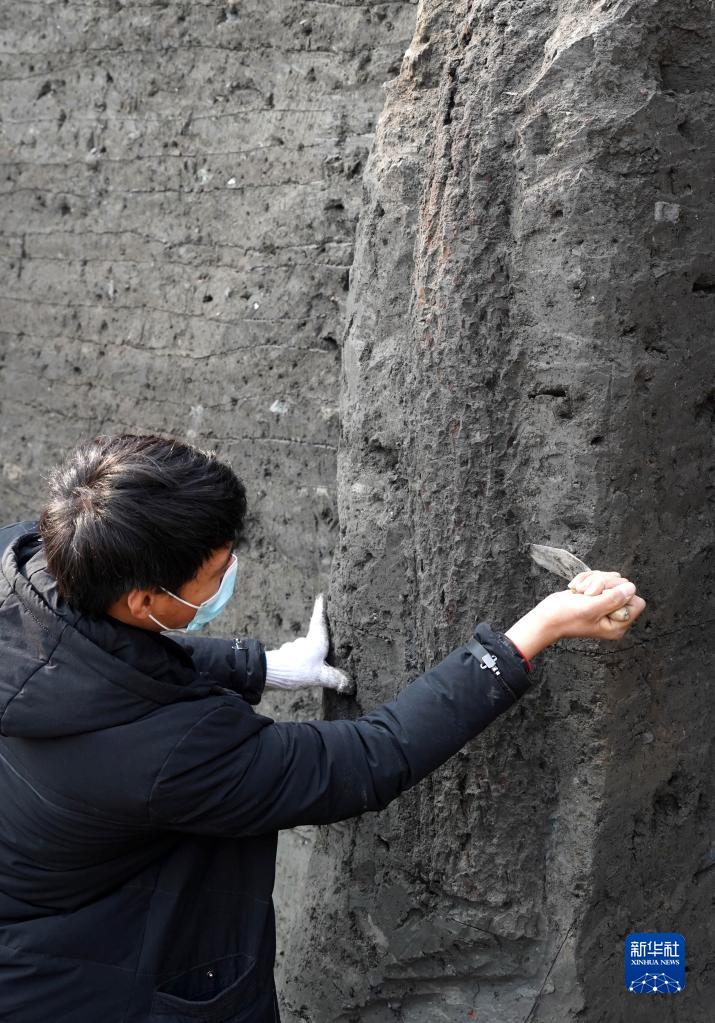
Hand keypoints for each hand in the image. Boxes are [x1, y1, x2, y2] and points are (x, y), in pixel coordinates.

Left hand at [264, 593, 353, 694]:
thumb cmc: (297, 670)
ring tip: (316, 666)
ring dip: (309, 655)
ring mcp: (293, 650)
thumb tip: (349, 684)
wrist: (269, 674)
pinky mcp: (285, 659)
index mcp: (316, 641)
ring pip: (304, 649)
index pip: (320, 621)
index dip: (321, 608)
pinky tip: (303, 674)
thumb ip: (335, 679)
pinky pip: (297, 659)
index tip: (321, 595)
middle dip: (319, 638)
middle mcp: (304, 642)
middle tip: (328, 639)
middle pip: (314, 636)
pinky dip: (301, 664)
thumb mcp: (320, 676)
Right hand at [506, 572, 645, 658]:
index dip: (621, 594)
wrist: (545, 616)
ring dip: (592, 580)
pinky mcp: (596, 594)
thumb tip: (632, 588)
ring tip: (579, 592)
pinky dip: (586, 578)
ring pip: (611, 578)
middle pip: (623, 586)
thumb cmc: (565, 617)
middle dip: (603, 584)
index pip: (636, 601)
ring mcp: (605, 603)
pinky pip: (599, 576)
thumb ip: (613, 599)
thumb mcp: (590, 608)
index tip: (601, 597)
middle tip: (587, 594)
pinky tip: (576, 589)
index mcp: (618, 625)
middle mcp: (614, 614)